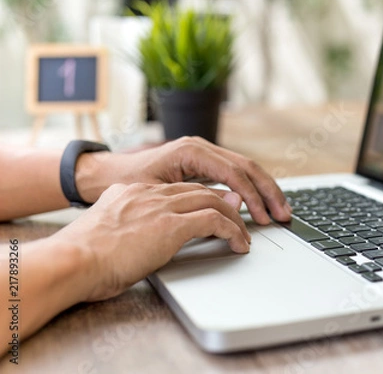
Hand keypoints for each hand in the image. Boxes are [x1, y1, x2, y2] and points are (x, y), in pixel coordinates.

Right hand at [51, 182, 250, 301]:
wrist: (71, 262)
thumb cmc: (82, 258)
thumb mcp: (108, 233)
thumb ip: (129, 226)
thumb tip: (148, 238)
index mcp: (132, 192)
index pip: (178, 189)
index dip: (201, 199)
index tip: (215, 209)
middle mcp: (149, 192)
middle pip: (201, 189)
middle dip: (226, 203)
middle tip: (240, 218)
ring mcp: (160, 205)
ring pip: (213, 200)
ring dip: (234, 218)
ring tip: (244, 234)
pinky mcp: (170, 224)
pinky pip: (214, 220)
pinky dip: (232, 231)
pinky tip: (238, 243)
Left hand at [76, 137, 291, 224]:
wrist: (104, 176)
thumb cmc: (125, 184)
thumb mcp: (157, 192)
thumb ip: (197, 196)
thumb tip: (235, 200)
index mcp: (191, 151)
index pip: (234, 173)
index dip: (254, 196)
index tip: (265, 218)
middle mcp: (201, 147)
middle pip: (247, 166)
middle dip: (269, 191)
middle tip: (284, 215)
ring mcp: (204, 153)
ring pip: (246, 168)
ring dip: (265, 189)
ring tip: (281, 210)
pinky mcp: (204, 164)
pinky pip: (236, 173)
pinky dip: (253, 188)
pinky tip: (262, 203)